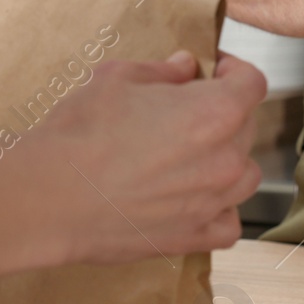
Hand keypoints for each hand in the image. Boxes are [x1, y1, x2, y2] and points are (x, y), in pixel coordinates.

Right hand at [39, 51, 266, 259]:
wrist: (51, 195)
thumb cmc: (80, 134)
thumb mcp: (117, 79)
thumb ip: (162, 71)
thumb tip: (185, 67)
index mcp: (215, 112)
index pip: (252, 82)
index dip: (235, 71)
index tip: (217, 70)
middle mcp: (225, 158)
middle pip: (246, 127)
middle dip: (222, 113)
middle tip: (186, 112)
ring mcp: (213, 201)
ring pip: (245, 176)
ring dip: (227, 162)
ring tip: (193, 158)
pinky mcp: (193, 236)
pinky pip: (228, 226)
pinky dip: (220, 212)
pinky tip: (197, 201)